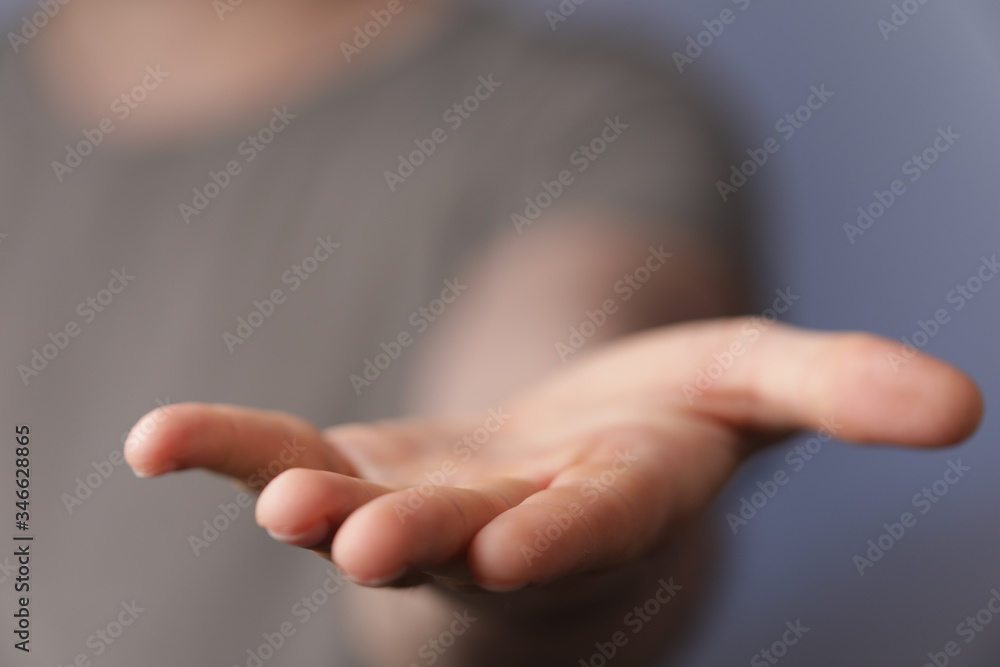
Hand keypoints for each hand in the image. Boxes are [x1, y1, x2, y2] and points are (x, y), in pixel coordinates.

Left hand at [124, 319, 981, 592]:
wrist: (563, 471)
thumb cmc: (661, 430)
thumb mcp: (753, 388)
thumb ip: (841, 391)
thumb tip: (965, 408)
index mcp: (610, 503)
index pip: (595, 522)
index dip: (565, 535)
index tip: (518, 549)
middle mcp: (509, 522)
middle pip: (465, 536)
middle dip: (422, 539)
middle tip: (359, 541)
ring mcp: (421, 504)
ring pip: (363, 512)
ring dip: (311, 503)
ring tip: (276, 500)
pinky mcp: (358, 471)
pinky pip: (283, 458)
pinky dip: (222, 449)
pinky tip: (153, 439)